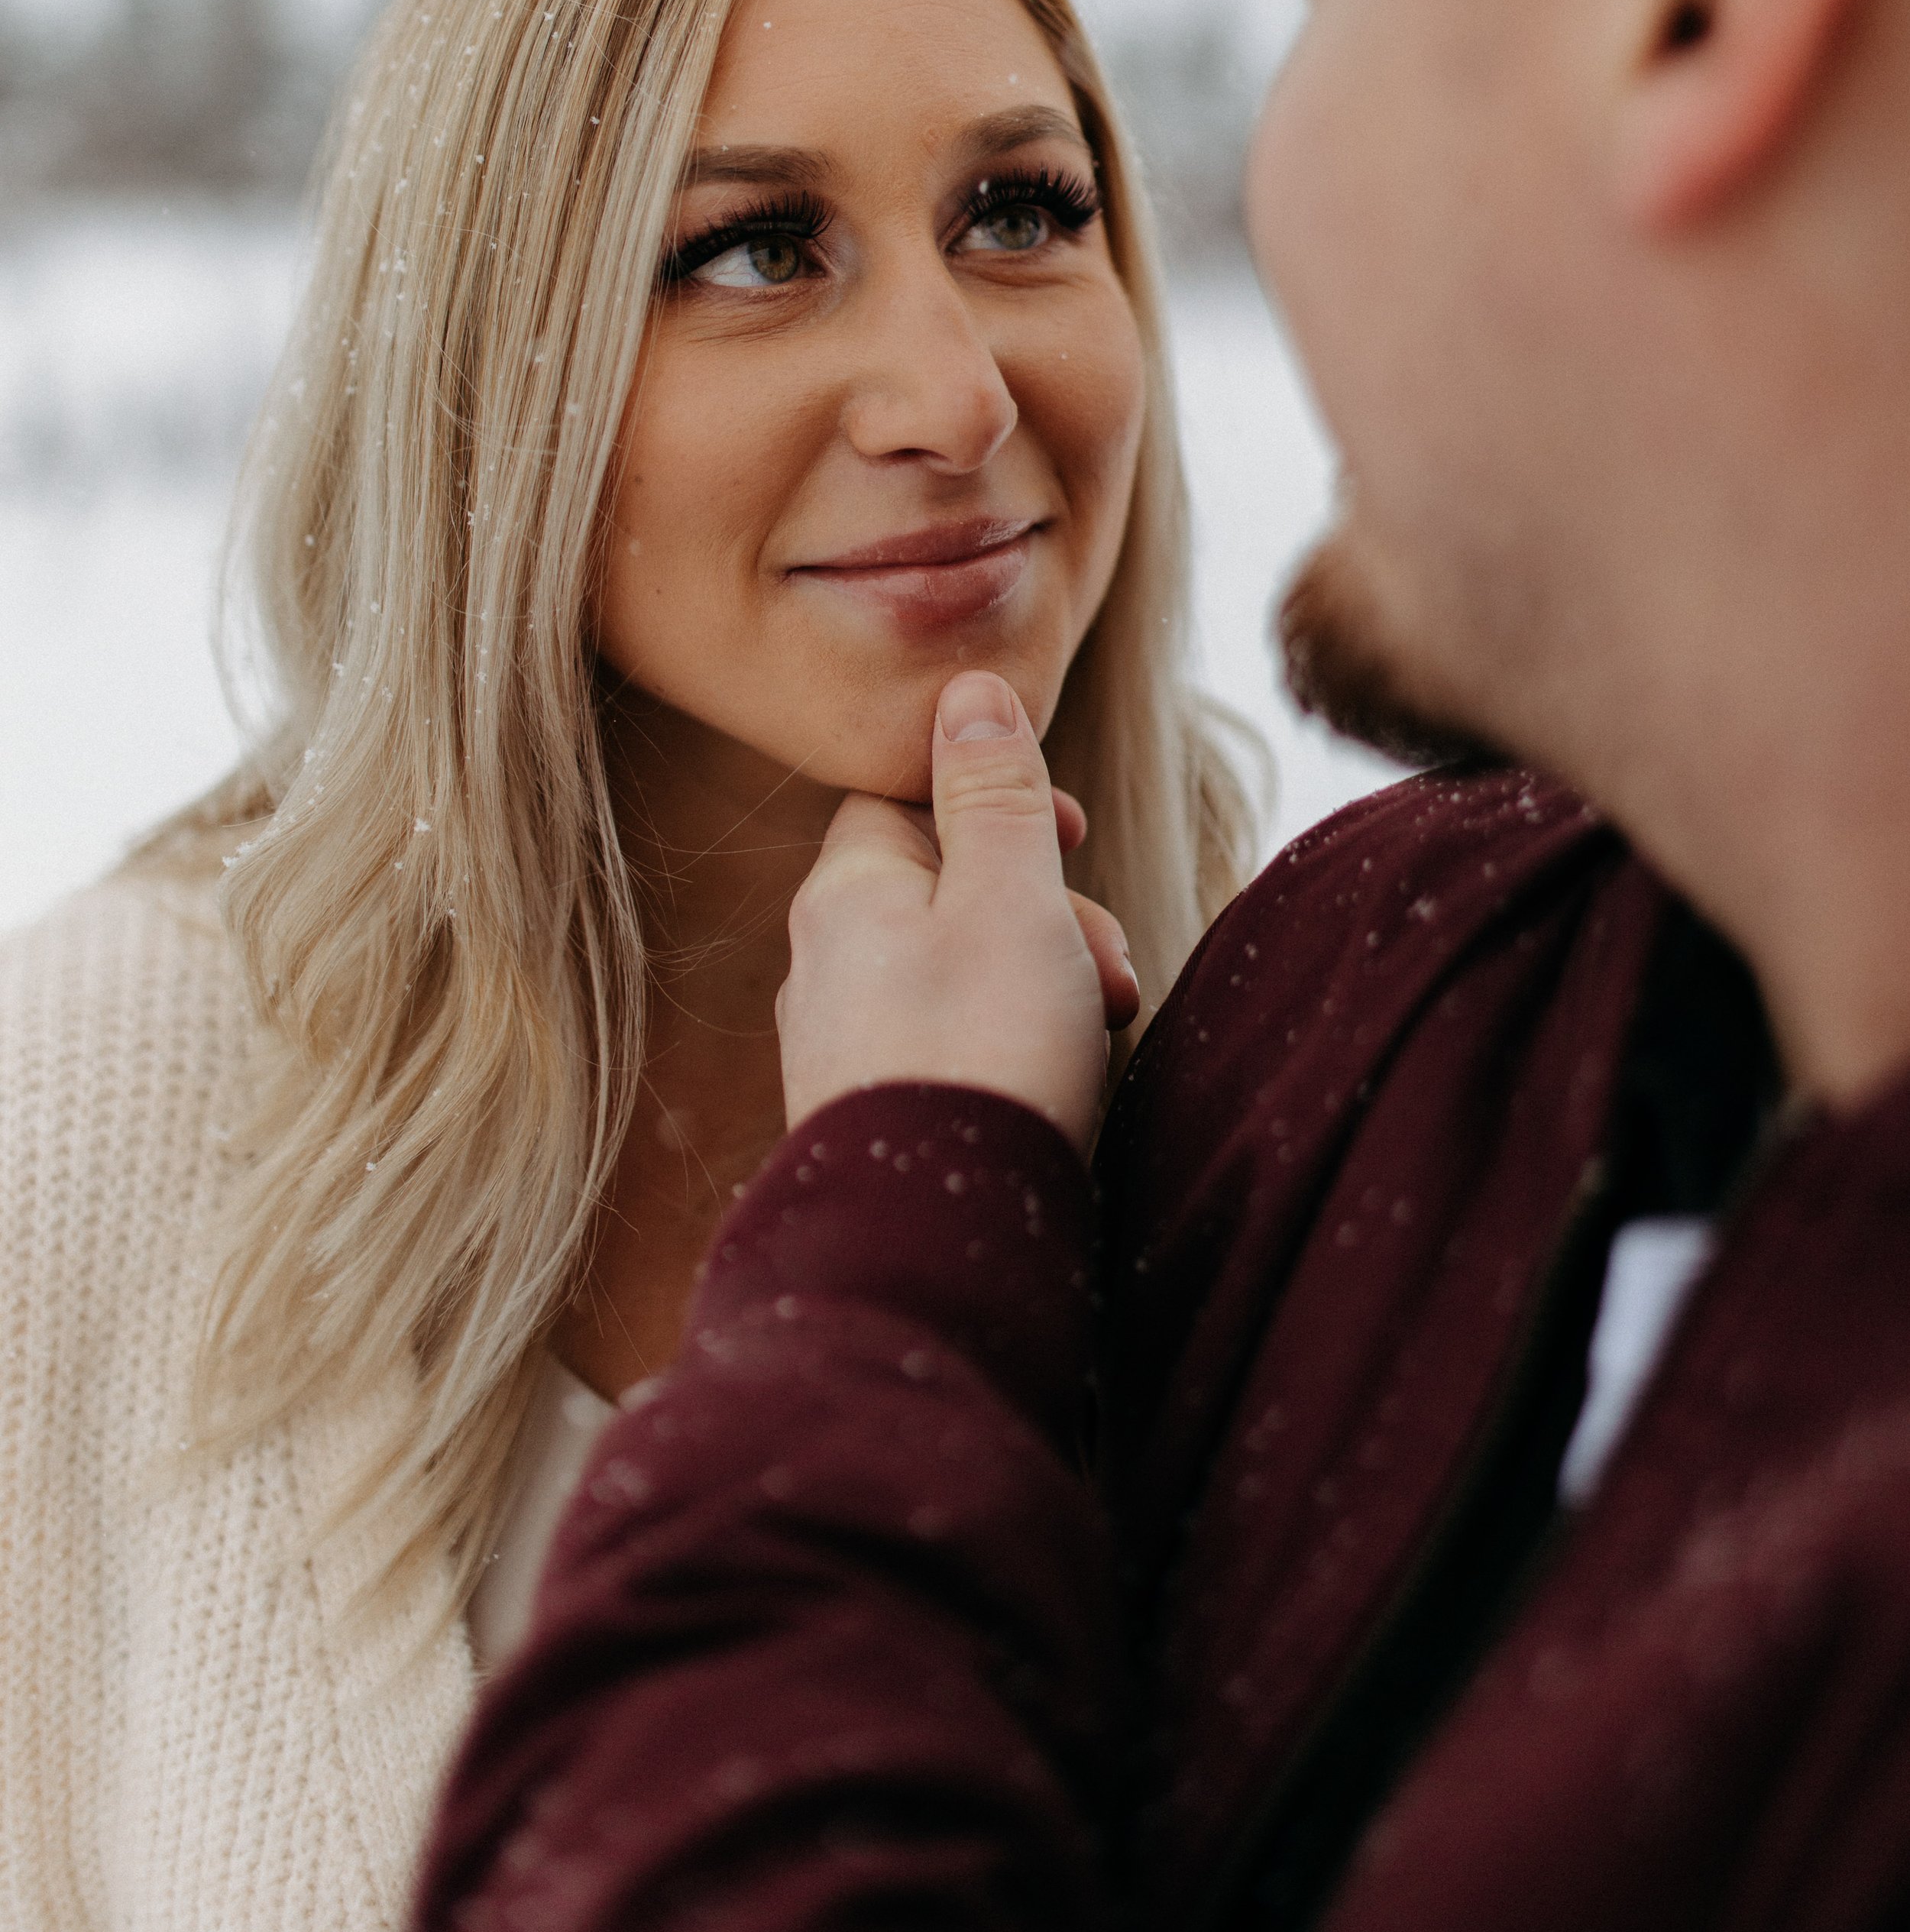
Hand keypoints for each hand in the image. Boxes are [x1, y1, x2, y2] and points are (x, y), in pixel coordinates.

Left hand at [777, 671, 1140, 1154]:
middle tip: (1104, 961)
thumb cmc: (983, 1054)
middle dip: (1043, 908)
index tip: (1070, 831)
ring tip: (1100, 1027)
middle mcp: (825, 965)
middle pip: (945, 889)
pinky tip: (1057, 1086)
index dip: (995, 798)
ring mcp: (844, 1049)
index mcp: (845, 894)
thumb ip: (995, 791)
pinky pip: (950, 1046)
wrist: (937, 1242)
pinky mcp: (873, 1117)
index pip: (905, 799)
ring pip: (958, 972)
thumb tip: (968, 690)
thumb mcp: (1010, 896)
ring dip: (1043, 981)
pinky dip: (1014, 1046)